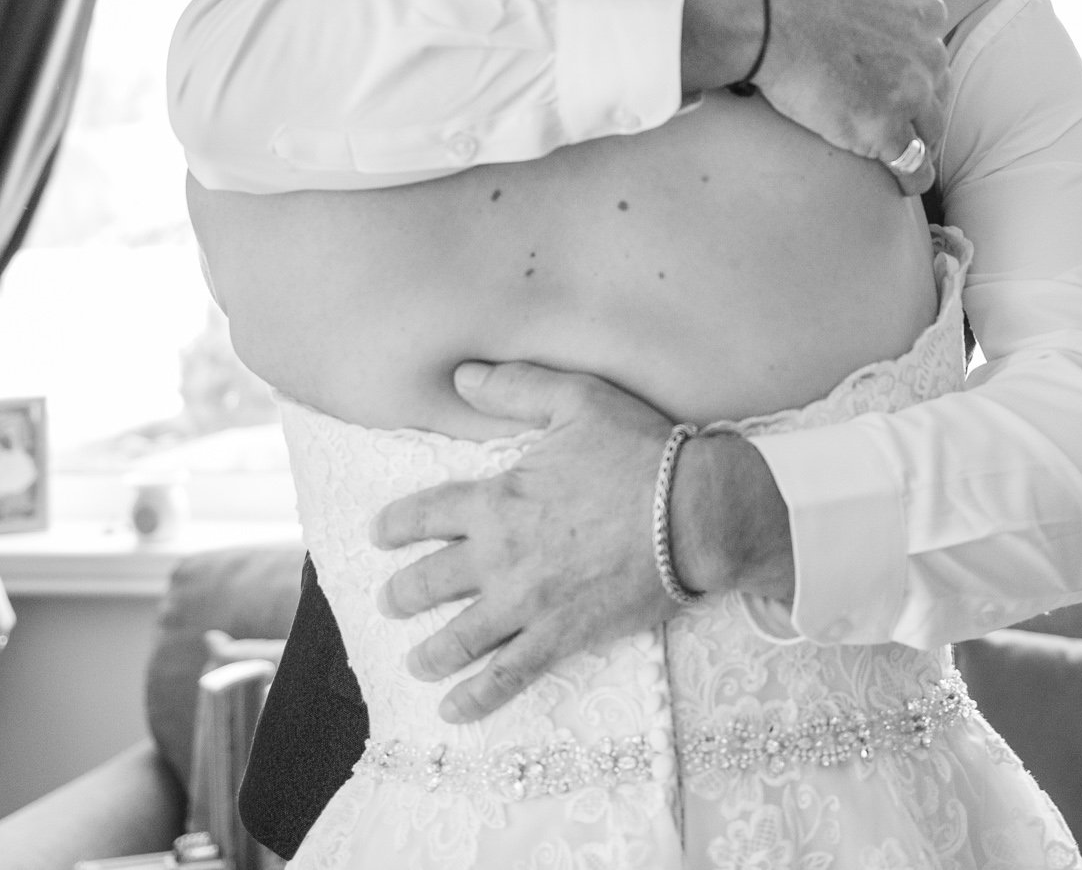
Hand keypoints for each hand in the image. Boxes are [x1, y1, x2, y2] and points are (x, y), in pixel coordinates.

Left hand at [370, 362, 681, 722]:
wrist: (696, 514)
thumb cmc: (642, 454)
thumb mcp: (579, 401)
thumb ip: (517, 386)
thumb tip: (462, 375)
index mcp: (498, 500)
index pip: (424, 514)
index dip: (394, 525)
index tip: (380, 534)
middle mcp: (500, 556)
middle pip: (428, 583)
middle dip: (402, 595)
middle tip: (393, 601)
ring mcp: (527, 603)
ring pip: (457, 638)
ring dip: (429, 654)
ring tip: (418, 662)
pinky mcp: (561, 636)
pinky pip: (506, 677)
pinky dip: (474, 699)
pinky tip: (452, 711)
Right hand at [717, 0, 949, 194]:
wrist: (765, 12)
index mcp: (923, 10)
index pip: (931, 43)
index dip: (915, 61)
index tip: (898, 71)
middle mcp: (926, 54)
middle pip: (936, 88)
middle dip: (921, 101)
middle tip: (898, 114)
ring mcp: (907, 96)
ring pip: (930, 128)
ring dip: (921, 141)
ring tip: (907, 153)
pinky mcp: (882, 131)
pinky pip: (913, 165)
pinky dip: (912, 177)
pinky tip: (905, 185)